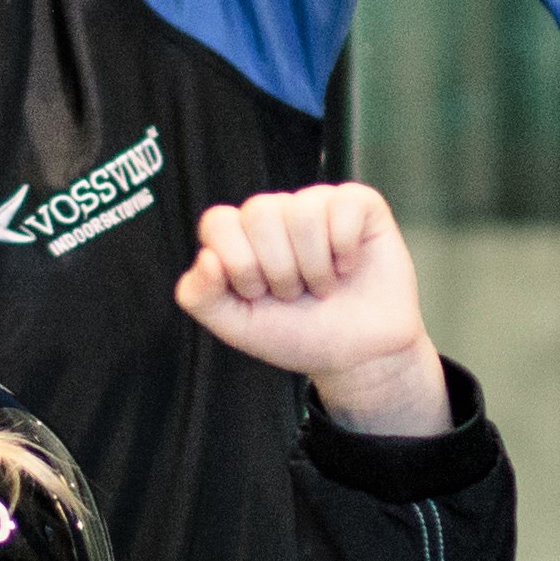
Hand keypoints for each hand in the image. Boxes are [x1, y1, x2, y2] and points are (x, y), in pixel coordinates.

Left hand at [175, 184, 447, 436]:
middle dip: (279, 270)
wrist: (359, 356)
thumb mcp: (237, 326)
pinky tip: (348, 267)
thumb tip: (206, 258)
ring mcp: (318, 204)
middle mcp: (277, 214)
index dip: (239, 265)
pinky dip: (346, 249)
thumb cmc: (302, 335)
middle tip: (295, 293)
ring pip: (302, 213)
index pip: (218, 222)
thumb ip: (200, 297)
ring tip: (323, 285)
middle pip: (259, 213)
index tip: (258, 293)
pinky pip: (344, 206)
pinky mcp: (359, 204)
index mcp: (242, 236)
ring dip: (315, 267)